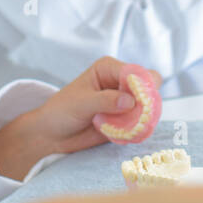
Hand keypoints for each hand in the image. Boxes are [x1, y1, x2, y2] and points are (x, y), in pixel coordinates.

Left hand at [0, 57, 162, 179]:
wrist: (52, 134)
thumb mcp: (81, 103)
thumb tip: (130, 102)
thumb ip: (106, 100)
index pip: (135, 71)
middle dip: (147, 102)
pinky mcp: (125, 119)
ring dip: (143, 118)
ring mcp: (125, 101)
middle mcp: (120, 82)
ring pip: (149, 106)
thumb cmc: (61, 111)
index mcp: (109, 68)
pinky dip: (137, 129)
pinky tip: (123, 134)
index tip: (139, 102)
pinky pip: (142, 122)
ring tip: (126, 127)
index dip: (141, 85)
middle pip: (149, 86)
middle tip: (137, 116)